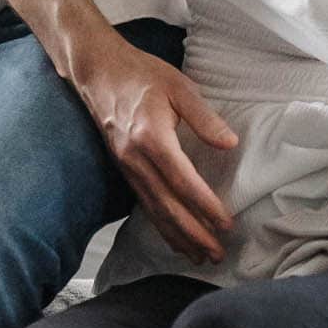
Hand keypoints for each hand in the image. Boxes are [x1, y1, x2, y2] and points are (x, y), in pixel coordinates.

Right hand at [75, 35, 236, 263]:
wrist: (98, 71)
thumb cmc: (142, 75)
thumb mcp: (179, 87)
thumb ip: (205, 117)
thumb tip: (230, 143)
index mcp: (151, 137)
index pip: (183, 182)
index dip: (205, 206)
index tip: (226, 224)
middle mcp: (136, 159)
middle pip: (167, 206)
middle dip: (194, 234)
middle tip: (218, 255)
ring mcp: (127, 167)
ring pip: (154, 211)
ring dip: (178, 237)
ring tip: (201, 256)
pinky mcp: (124, 169)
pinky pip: (144, 204)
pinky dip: (161, 226)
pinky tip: (175, 239)